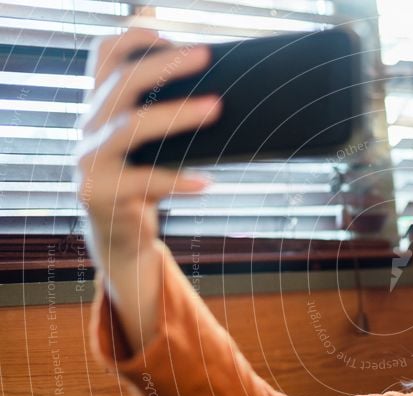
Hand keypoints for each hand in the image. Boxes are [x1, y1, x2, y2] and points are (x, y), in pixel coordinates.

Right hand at [75, 27, 219, 259]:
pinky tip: (206, 182)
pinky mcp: (98, 193)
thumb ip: (165, 111)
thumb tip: (210, 78)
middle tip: (205, 55)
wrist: (122, 236)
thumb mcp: (151, 144)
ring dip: (177, 114)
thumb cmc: (144, 182)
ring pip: (131, 127)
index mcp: (100, 107)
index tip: (170, 35)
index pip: (103, 55)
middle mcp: (88, 127)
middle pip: (122, 83)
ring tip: (217, 108)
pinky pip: (144, 182)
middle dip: (164, 65)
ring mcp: (89, 160)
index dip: (133, 38)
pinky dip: (178, 181)